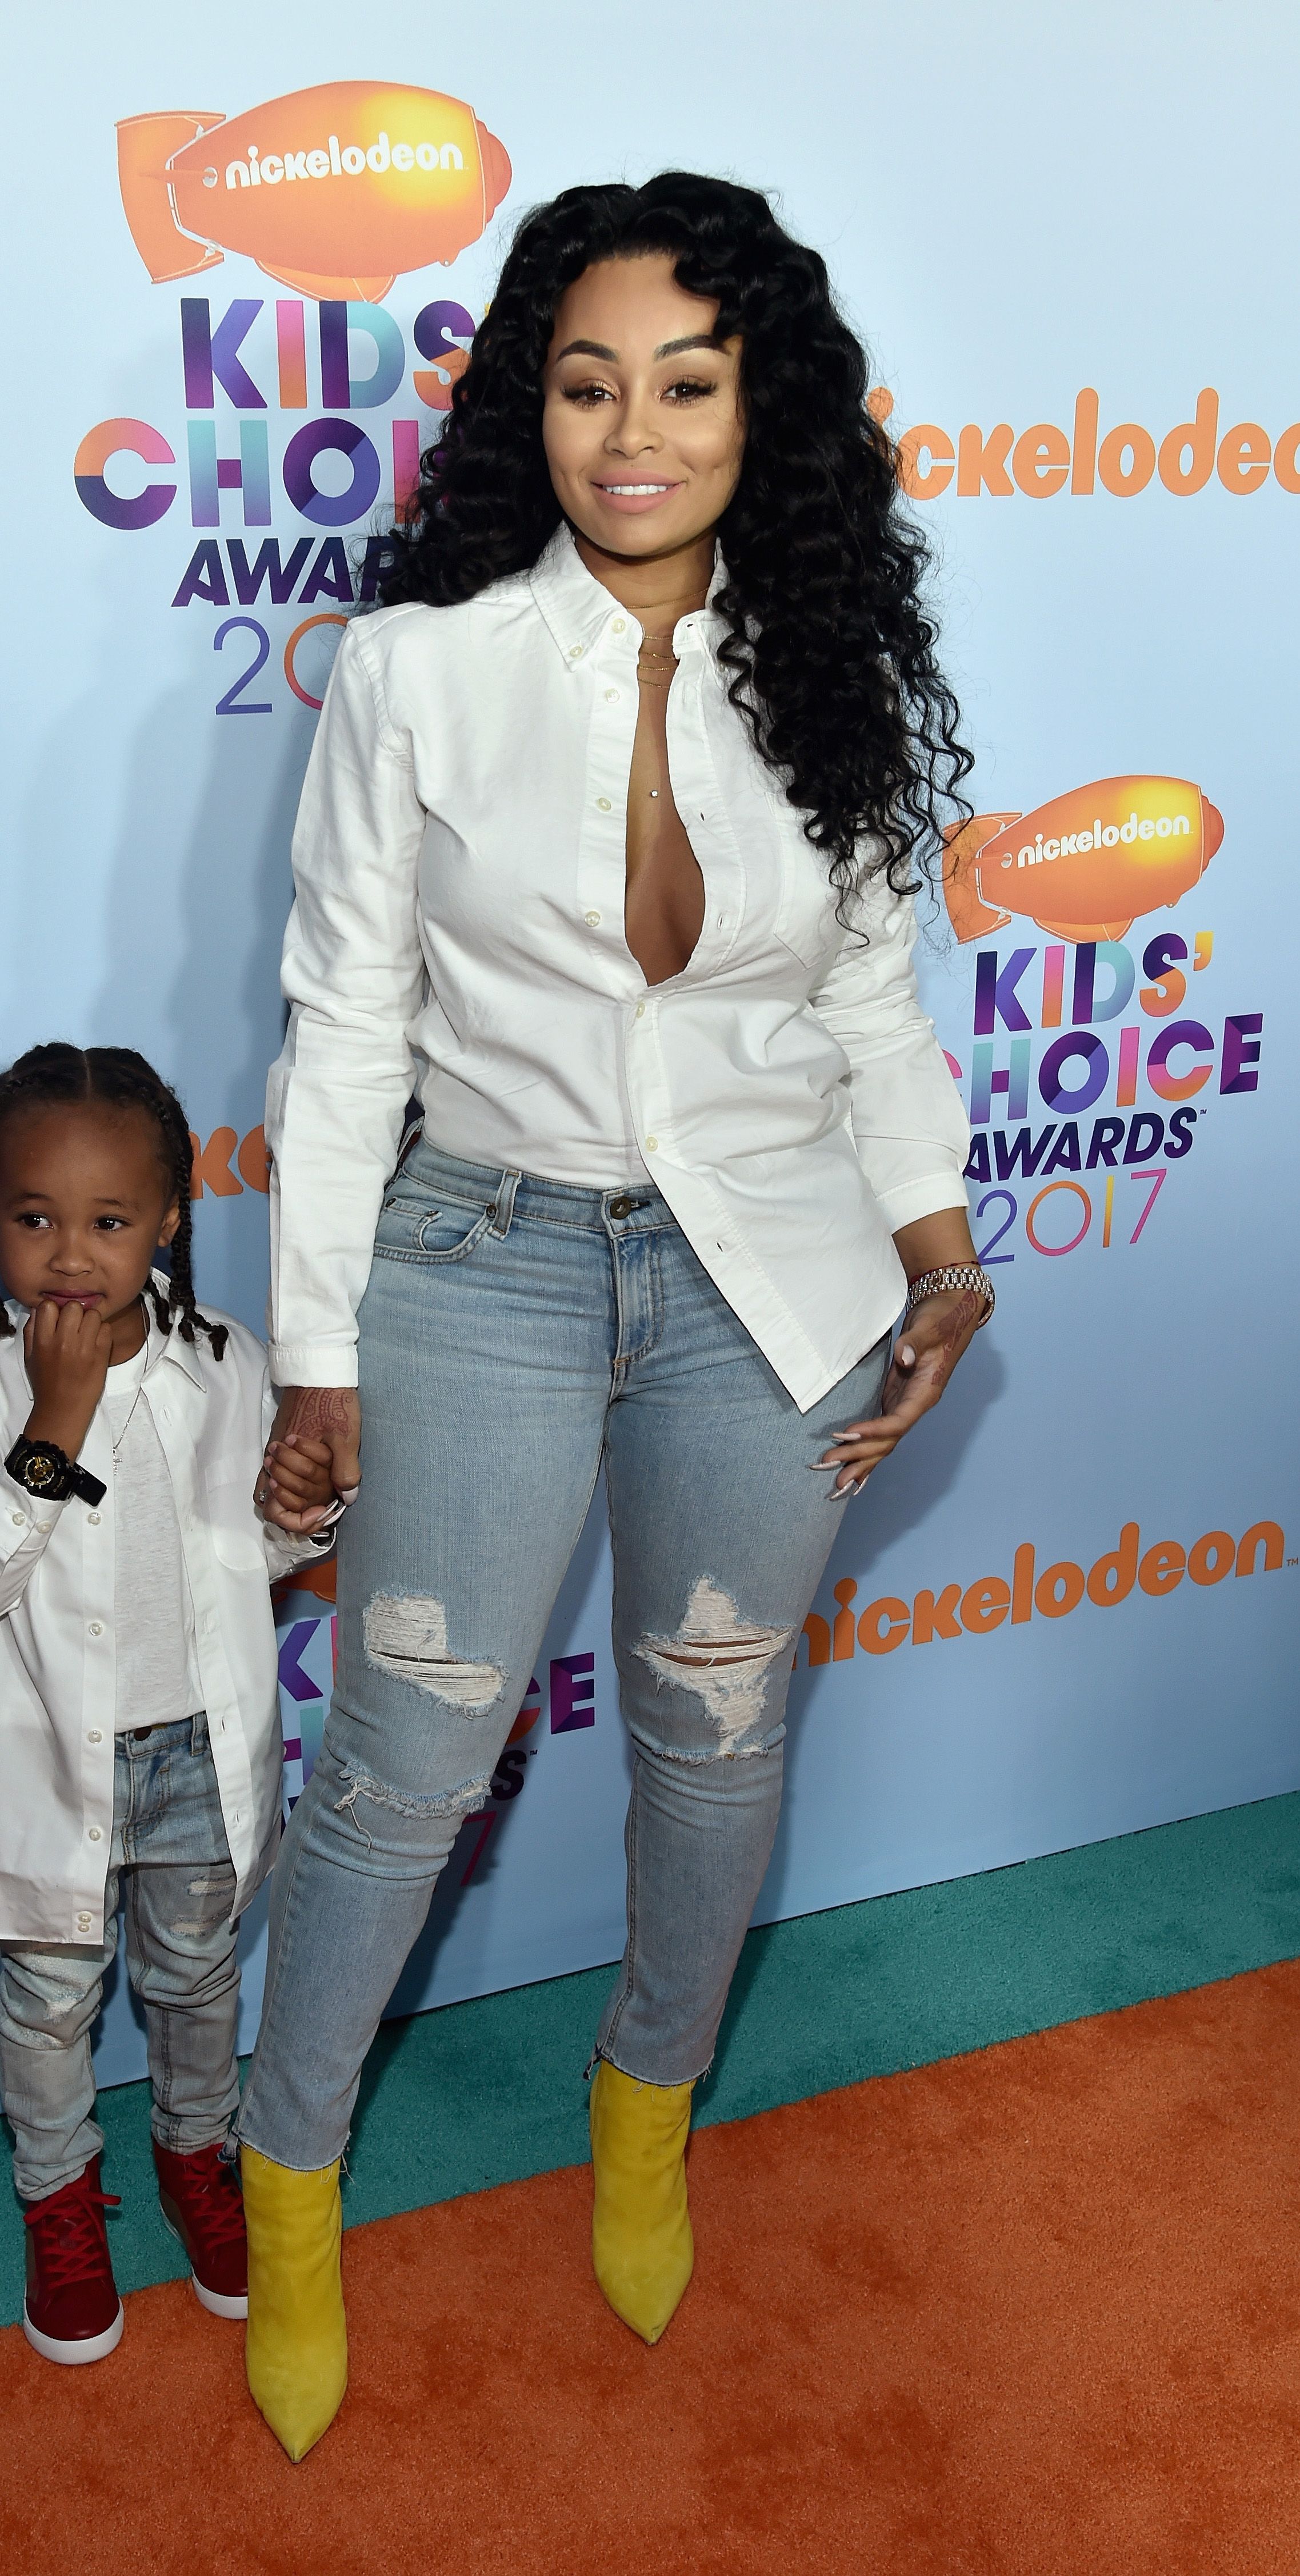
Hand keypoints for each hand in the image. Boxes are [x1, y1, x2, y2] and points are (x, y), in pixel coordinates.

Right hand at [23, 1301, 114, 1458]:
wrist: (62, 1410)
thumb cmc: (45, 1384)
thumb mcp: (30, 1357)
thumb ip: (31, 1331)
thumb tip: (38, 1311)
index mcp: (43, 1340)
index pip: (49, 1306)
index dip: (55, 1309)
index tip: (58, 1318)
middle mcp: (63, 1341)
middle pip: (74, 1307)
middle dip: (75, 1313)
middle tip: (75, 1326)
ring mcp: (84, 1347)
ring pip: (93, 1315)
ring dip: (91, 1322)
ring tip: (87, 1334)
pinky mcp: (101, 1355)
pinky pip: (106, 1329)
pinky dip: (103, 1333)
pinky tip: (96, 1344)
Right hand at [256, 1387, 360, 1531]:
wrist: (317, 1371)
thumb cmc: (331, 1400)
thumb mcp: (345, 1435)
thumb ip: (345, 1468)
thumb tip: (347, 1498)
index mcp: (283, 1463)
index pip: (276, 1510)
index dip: (298, 1521)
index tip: (322, 1512)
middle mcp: (272, 1461)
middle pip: (271, 1504)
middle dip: (297, 1511)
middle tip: (324, 1508)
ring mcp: (274, 1452)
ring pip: (273, 1488)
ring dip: (295, 1497)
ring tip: (321, 1495)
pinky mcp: (281, 1442)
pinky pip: (278, 1471)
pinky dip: (294, 1482)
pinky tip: (317, 1477)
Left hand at [815, 1287, 982, 1496]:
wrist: (952, 1312)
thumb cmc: (941, 1319)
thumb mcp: (929, 1327)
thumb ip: (915, 1343)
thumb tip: (905, 1356)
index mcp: (926, 1393)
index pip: (898, 1421)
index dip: (873, 1431)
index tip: (845, 1435)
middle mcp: (916, 1406)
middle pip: (887, 1440)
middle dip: (858, 1455)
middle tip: (827, 1466)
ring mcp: (906, 1405)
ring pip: (883, 1442)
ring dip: (860, 1462)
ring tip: (836, 1484)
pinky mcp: (896, 1400)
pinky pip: (881, 1433)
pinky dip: (867, 1451)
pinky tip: (855, 1471)